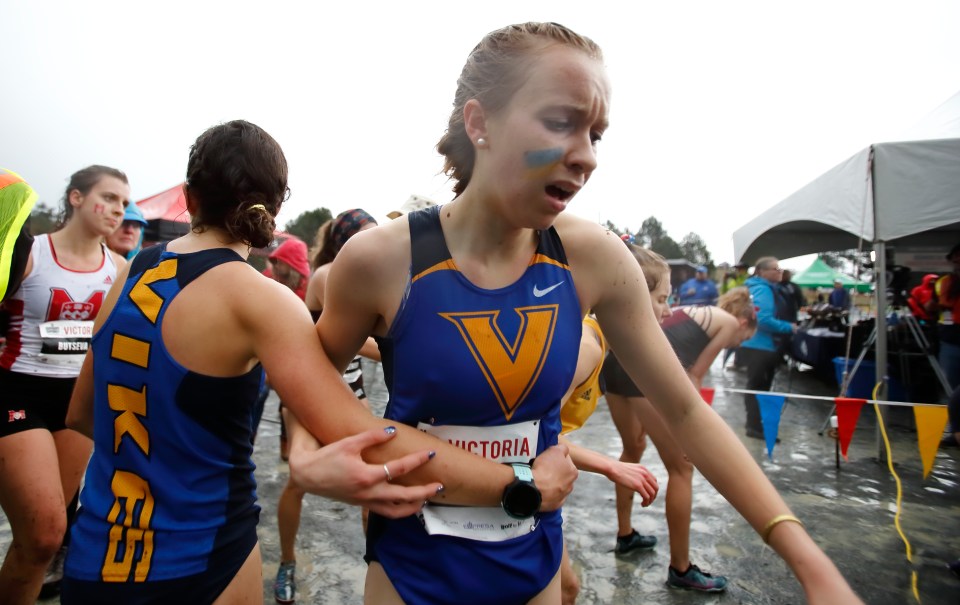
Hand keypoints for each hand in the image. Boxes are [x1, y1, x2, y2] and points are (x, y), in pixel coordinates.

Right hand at [288, 426, 441, 518]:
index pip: (399, 468)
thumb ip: (372, 437)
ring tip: (427, 499)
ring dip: (413, 506)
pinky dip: (399, 510)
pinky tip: (407, 503)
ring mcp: (365, 501)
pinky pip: (385, 512)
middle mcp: (368, 493)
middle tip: (440, 486)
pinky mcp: (362, 504)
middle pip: (404, 497)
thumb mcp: (348, 442)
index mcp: (367, 476)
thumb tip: (393, 431)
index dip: (417, 460)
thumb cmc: (328, 456)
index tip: (431, 454)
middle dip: (424, 492)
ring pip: (395, 512)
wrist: (307, 475)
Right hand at [531, 444, 577, 510]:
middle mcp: (571, 485)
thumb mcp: (554, 450)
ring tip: (540, 480)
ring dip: (552, 483)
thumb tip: (564, 449)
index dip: (556, 458)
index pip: (566, 461)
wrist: (533, 488)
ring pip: (558, 487)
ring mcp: (563, 497)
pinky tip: (540, 490)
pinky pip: (552, 497)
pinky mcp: (554, 505)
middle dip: (555, 472)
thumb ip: (562, 448)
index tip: (548, 459)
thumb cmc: (545, 468)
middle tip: (543, 469)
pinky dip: (547, 494)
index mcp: (573, 472)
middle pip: (563, 475)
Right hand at [607, 461, 658, 505]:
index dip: (653, 489)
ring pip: (652, 494)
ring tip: (644, 504)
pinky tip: (642, 504)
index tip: (648, 494)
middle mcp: (645, 474)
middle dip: (653, 496)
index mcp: (644, 469)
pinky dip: (646, 502)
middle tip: (648, 501)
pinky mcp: (638, 485)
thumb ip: (635, 474)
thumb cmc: (616, 469)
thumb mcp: (629, 469)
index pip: (654, 481)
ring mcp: (642, 479)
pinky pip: (647, 497)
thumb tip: (634, 481)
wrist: (612, 468)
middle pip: (656, 488)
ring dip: (650, 501)